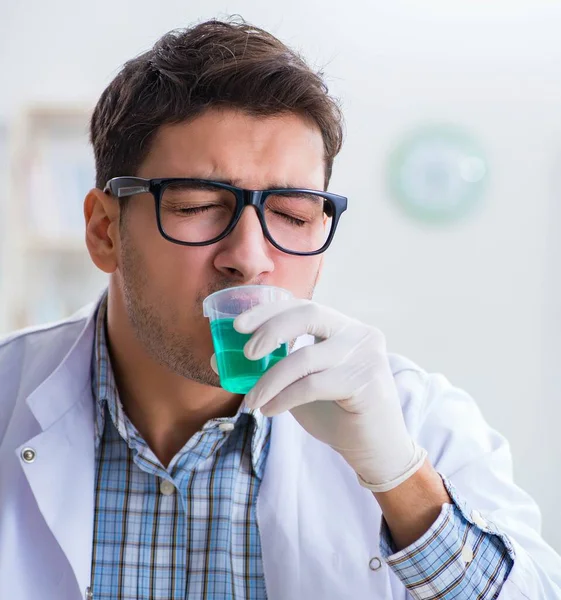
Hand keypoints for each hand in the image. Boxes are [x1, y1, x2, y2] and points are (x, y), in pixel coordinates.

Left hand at [229, 298, 426, 491]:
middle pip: (309, 314)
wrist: (374, 448)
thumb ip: (269, 369)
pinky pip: (313, 385)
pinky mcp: (366, 382)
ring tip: (251, 401)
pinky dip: (285, 398)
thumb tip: (220, 360)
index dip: (268, 310)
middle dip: (271, 329)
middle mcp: (358, 332)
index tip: (237, 324)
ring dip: (270, 380)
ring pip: (305, 357)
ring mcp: (365, 355)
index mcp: (342, 326)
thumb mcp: (297, 385)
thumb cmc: (336, 412)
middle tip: (246, 353)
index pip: (303, 305)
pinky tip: (270, 410)